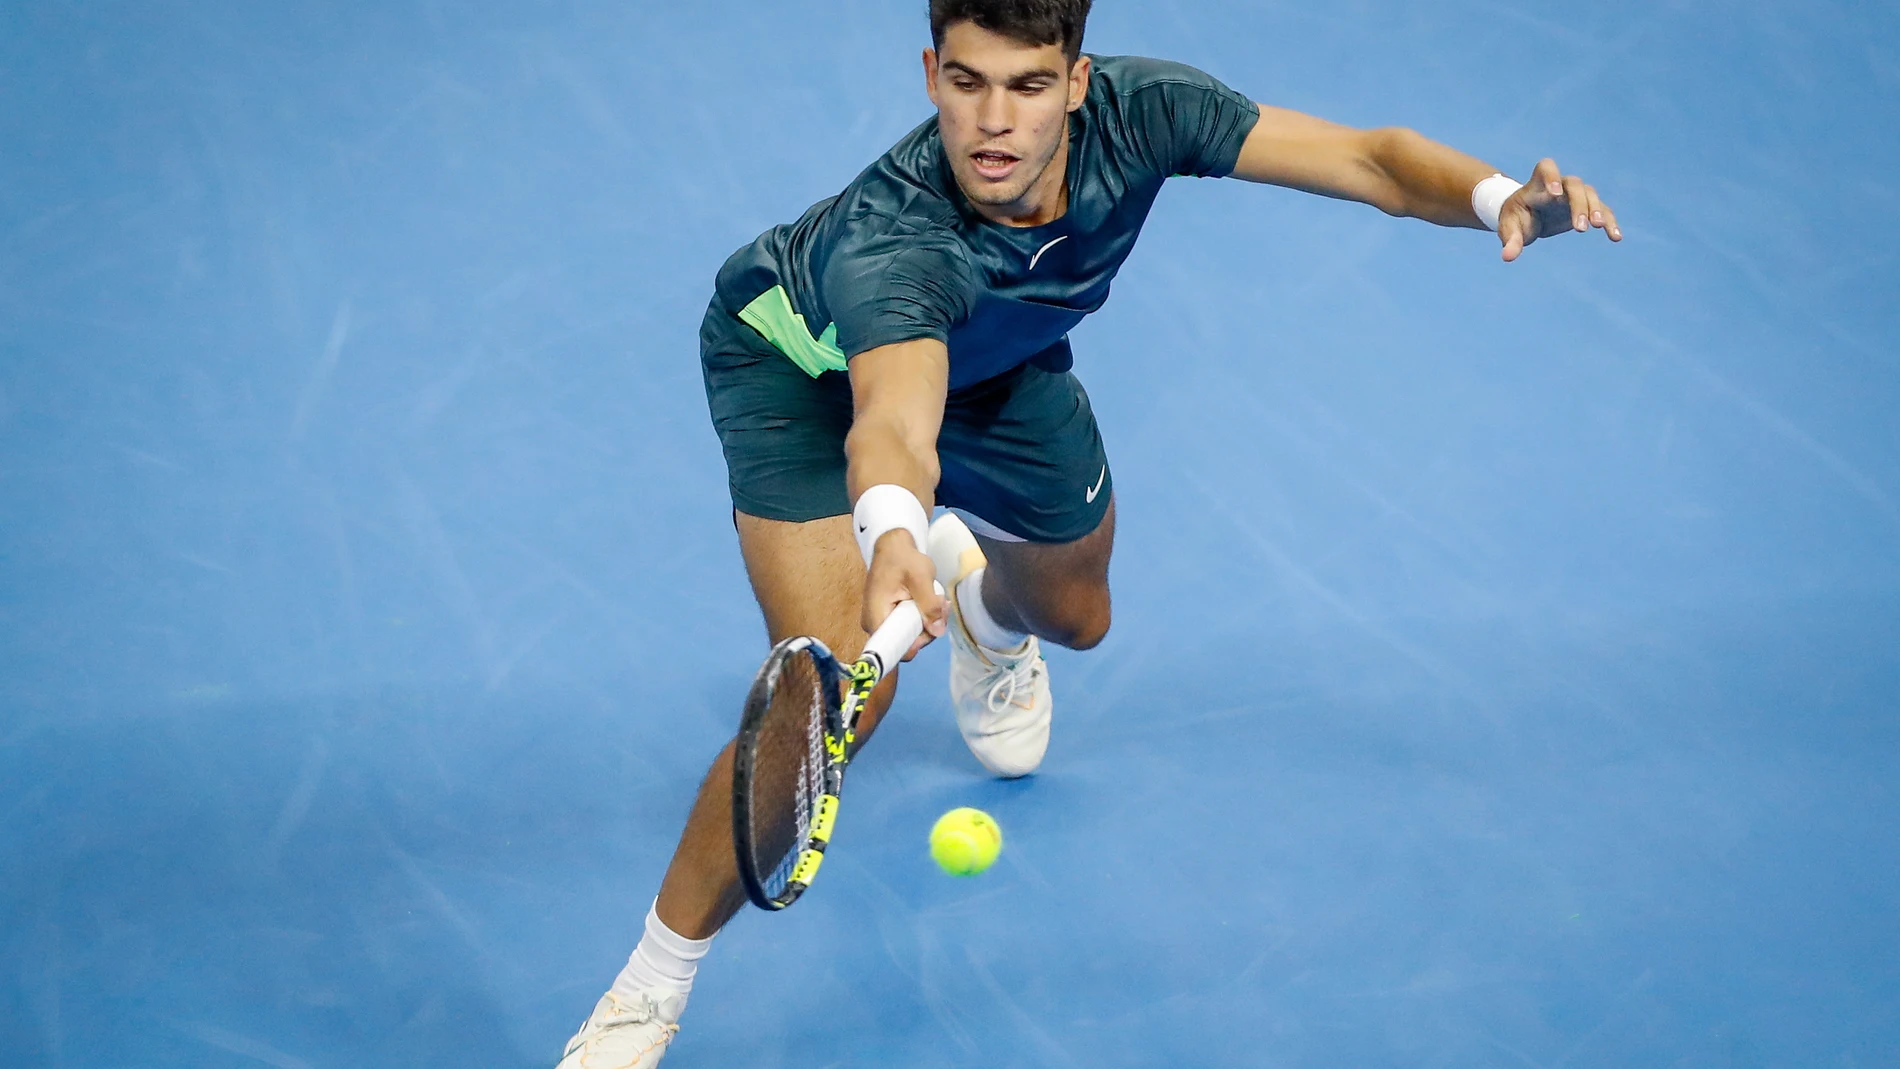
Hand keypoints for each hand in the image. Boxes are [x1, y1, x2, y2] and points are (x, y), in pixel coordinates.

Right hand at [862, 530, 946, 660]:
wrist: (892, 546)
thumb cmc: (902, 558)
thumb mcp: (920, 577)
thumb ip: (929, 605)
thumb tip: (937, 631)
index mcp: (877, 616)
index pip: (895, 649)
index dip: (917, 643)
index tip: (932, 625)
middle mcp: (875, 625)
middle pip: (905, 644)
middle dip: (927, 630)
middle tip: (942, 607)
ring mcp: (882, 622)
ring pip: (909, 636)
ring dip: (928, 622)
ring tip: (940, 601)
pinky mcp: (889, 618)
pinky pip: (908, 627)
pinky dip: (922, 618)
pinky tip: (933, 604)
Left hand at [1498, 158, 1621, 261]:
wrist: (1527, 217)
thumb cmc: (1515, 218)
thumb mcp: (1509, 228)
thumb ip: (1510, 240)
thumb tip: (1507, 257)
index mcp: (1536, 185)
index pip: (1546, 168)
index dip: (1552, 176)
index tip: (1555, 193)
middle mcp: (1559, 186)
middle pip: (1575, 185)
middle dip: (1579, 204)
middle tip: (1580, 228)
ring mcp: (1574, 195)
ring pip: (1590, 195)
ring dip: (1596, 210)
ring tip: (1598, 227)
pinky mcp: (1586, 208)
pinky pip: (1602, 211)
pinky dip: (1609, 222)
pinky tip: (1615, 237)